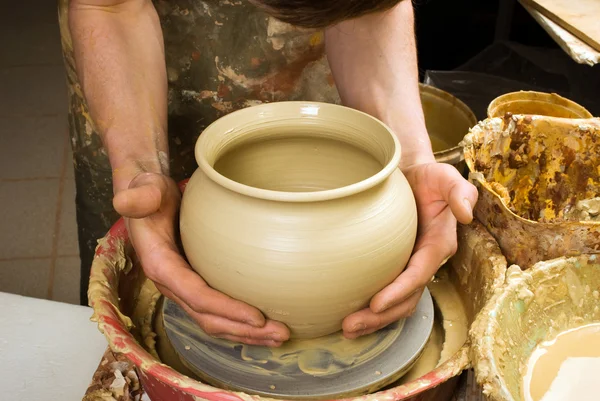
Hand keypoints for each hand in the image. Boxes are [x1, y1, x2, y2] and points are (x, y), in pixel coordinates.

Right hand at [113, 172, 289, 345]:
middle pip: (209, 318)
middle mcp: (172, 284)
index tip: (257, 317)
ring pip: (214, 320)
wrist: (148, 198)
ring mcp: (184, 288)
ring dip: (246, 333)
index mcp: (160, 266)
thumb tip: (122, 201)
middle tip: (279, 334)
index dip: (226, 310)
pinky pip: (217, 311)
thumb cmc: (150, 193)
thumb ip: (138, 197)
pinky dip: (240, 321)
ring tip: (278, 336)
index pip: (196, 296)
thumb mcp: (144, 190)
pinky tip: (263, 323)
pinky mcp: (194, 285)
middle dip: (243, 330)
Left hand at [342, 162, 477, 338]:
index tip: (375, 303)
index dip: (399, 291)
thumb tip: (466, 213)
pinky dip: (372, 309)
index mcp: (439, 244)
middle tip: (350, 326)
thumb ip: (460, 192)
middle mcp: (426, 261)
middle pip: (406, 298)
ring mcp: (411, 266)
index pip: (419, 273)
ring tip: (347, 328)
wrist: (412, 176)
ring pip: (397, 303)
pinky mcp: (397, 267)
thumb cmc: (428, 176)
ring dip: (374, 319)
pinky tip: (351, 314)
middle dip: (381, 316)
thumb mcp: (445, 177)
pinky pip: (387, 293)